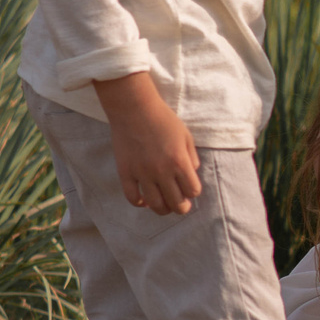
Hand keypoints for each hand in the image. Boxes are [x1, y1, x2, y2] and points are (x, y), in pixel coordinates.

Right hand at [90, 71, 202, 215]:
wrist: (134, 109)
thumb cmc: (163, 120)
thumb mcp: (186, 136)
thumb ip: (191, 157)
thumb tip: (192, 175)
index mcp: (179, 162)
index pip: (192, 191)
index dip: (193, 192)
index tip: (190, 188)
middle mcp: (162, 171)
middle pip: (176, 203)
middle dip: (182, 207)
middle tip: (180, 204)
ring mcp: (142, 174)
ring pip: (155, 205)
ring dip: (163, 209)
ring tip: (164, 205)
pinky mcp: (126, 173)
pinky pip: (132, 197)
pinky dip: (140, 203)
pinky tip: (144, 199)